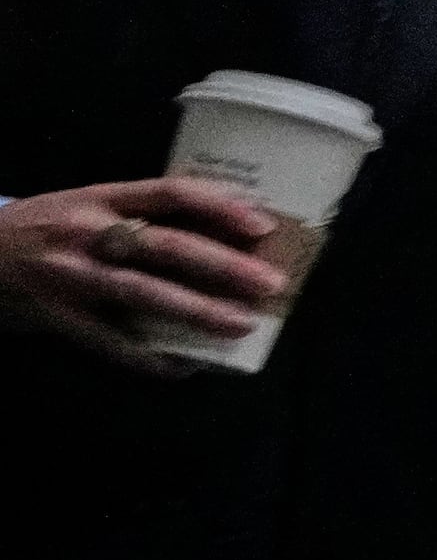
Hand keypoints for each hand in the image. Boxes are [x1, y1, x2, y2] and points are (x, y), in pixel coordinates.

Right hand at [0, 177, 286, 370]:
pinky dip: (151, 357)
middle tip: (270, 283)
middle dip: (223, 266)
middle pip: (165, 246)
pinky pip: (112, 342)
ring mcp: (70, 276)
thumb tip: (218, 235)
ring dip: (198, 310)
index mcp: (99, 197)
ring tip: (241, 323)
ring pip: (144, 293)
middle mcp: (86, 233)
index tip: (263, 224)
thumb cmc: (42, 229)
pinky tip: (186, 366)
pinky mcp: (57, 316)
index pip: (170, 193)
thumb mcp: (83, 206)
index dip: (220, 207)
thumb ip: (137, 214)